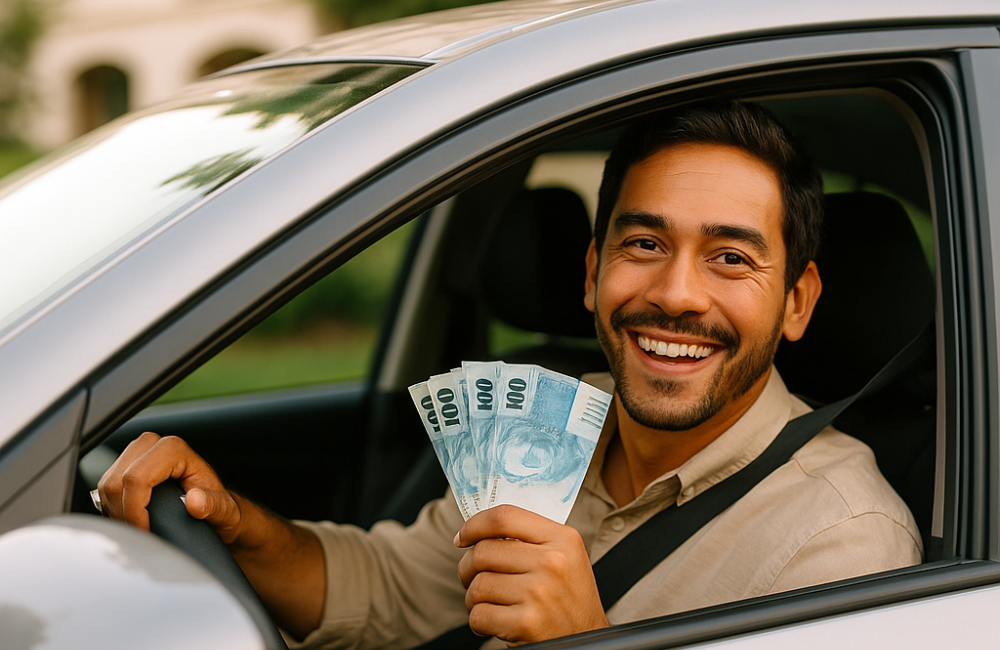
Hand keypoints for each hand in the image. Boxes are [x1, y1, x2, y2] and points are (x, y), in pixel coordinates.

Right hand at [97, 432, 244, 544]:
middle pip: (116, 482)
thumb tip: (195, 501)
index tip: (145, 532)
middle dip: (124, 515)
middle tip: (141, 535)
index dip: (135, 510)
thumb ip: (214, 506)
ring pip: (107, 487)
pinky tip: (131, 521)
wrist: (214, 508)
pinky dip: (114, 510)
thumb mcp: (224, 511)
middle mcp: (152, 445)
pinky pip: (105, 490)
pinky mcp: (124, 466)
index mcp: (174, 449)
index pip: (136, 478)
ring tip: (139, 529)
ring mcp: (136, 454)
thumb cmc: (219, 508)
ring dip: (117, 514)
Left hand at [455, 505, 608, 645]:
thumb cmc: (568, 598)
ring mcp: (539, 592)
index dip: (474, 525)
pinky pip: (479, 615)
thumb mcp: (564, 556)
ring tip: (490, 604)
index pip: (504, 516)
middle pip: (483, 551)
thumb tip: (478, 529)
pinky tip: (495, 623)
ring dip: (474, 598)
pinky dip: (479, 622)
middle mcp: (552, 562)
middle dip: (468, 568)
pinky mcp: (527, 622)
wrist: (586, 639)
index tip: (462, 537)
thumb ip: (529, 537)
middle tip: (474, 579)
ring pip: (477, 585)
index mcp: (562, 538)